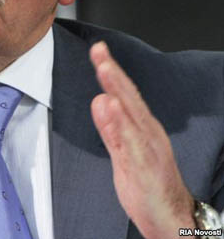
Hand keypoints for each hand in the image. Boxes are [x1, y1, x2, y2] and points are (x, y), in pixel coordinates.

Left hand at [89, 41, 194, 238]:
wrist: (171, 218)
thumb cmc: (148, 185)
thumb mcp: (122, 152)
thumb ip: (110, 127)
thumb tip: (100, 100)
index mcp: (142, 128)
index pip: (124, 95)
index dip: (111, 72)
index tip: (98, 51)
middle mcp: (147, 133)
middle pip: (129, 97)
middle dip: (114, 72)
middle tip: (100, 51)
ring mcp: (148, 148)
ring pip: (132, 114)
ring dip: (118, 89)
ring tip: (105, 68)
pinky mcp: (145, 166)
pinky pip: (133, 142)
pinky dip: (122, 123)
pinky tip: (113, 107)